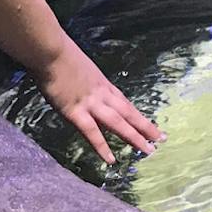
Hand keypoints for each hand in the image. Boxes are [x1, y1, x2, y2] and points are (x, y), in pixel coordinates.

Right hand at [39, 45, 160, 163]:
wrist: (51, 51)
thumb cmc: (61, 54)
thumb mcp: (81, 68)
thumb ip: (86, 81)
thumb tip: (84, 88)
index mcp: (103, 84)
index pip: (125, 104)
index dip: (138, 116)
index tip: (150, 125)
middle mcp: (102, 94)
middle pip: (128, 113)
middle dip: (145, 127)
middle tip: (161, 139)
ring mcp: (91, 103)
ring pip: (118, 123)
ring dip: (134, 137)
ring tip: (148, 150)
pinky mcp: (75, 111)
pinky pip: (91, 132)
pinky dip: (102, 146)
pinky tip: (111, 159)